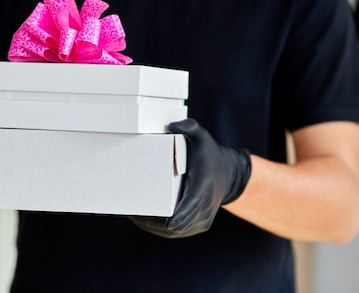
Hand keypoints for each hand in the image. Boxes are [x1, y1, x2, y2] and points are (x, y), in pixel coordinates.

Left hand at [129, 118, 251, 237]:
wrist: (228, 174)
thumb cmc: (208, 153)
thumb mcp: (201, 135)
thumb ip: (188, 127)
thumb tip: (170, 126)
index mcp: (204, 184)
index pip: (193, 202)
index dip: (181, 214)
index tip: (170, 222)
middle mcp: (206, 205)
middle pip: (179, 221)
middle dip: (154, 220)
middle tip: (129, 213)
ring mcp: (204, 218)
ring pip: (177, 231)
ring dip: (154, 227)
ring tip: (132, 216)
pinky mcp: (200, 225)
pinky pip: (179, 232)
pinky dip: (160, 229)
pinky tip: (144, 222)